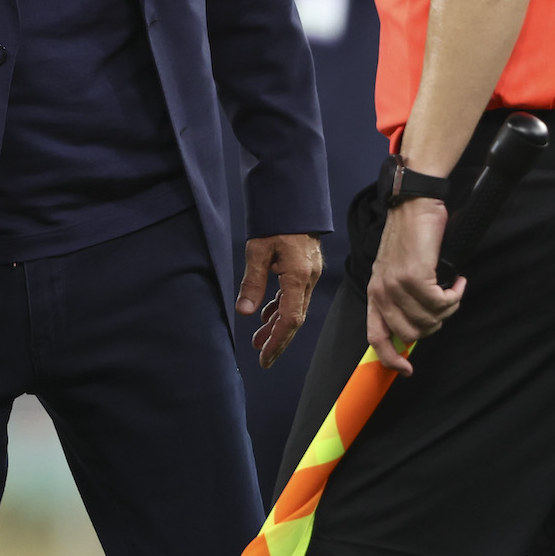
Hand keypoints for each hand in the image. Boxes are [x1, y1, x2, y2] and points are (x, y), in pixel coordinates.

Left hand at [238, 233, 322, 366]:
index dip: (277, 341)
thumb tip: (245, 312)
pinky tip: (267, 315)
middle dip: (278, 339)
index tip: (264, 357)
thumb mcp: (258, 250)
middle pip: (295, 318)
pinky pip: (294, 295)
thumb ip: (253, 282)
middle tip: (261, 356)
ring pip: (294, 307)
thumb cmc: (276, 220)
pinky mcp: (305, 268)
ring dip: (277, 324)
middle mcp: (308, 278)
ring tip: (259, 339)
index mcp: (299, 276)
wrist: (293, 197)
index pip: (290, 319)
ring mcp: (309, 273)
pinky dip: (281, 307)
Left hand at [365, 198, 460, 373]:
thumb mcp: (395, 268)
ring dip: (448, 308)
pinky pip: (442, 303)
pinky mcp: (416, 275)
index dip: (390, 358)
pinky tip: (458, 280)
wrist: (414, 203)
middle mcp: (381, 290)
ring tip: (452, 288)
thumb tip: (416, 322)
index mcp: (374, 291)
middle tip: (445, 305)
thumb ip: (400, 295)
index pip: (375, 336)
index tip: (406, 369)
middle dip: (434, 324)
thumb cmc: (410, 234)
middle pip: (411, 333)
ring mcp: (397, 284)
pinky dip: (455, 295)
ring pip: (430, 319)